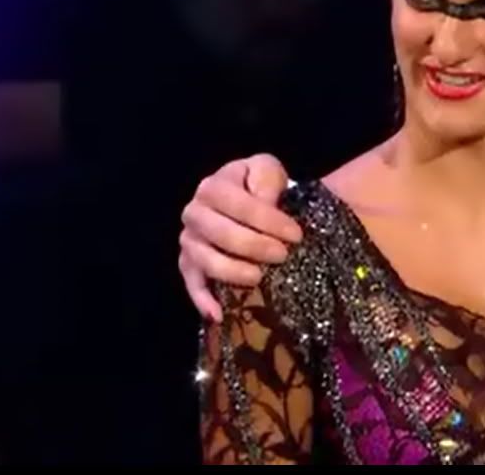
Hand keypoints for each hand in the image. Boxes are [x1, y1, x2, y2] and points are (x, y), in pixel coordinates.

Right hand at [178, 154, 301, 321]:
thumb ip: (267, 180)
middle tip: (282, 255)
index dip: (267, 220)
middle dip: (254, 246)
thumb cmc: (259, 184)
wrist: (248, 197)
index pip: (238, 204)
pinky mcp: (188, 264)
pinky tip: (219, 314)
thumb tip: (266, 203)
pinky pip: (191, 284)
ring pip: (204, 260)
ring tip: (259, 278)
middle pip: (220, 233)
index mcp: (213, 186)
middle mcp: (194, 212)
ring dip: (232, 271)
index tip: (296, 234)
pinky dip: (202, 300)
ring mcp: (189, 240)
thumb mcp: (267, 170)